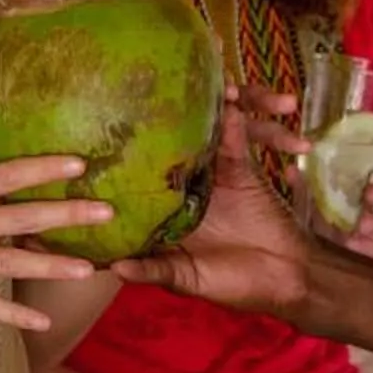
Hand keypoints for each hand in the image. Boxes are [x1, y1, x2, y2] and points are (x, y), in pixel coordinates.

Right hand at [0, 156, 112, 331]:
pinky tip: (41, 322)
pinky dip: (13, 314)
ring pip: (12, 261)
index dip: (43, 170)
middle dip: (66, 215)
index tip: (78, 163)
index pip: (5, 175)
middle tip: (106, 211)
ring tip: (88, 268)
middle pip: (22, 218)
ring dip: (53, 265)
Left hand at [113, 93, 314, 315]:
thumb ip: (155, 269)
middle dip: (140, 122)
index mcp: (163, 210)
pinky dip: (230, 118)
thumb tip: (115, 267)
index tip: (85, 144)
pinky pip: (233, 136)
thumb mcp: (187, 279)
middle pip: (155, 146)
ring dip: (190, 109)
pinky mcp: (240, 165)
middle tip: (117, 94)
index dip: (112, 163)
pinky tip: (224, 100)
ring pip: (193, 132)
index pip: (130, 182)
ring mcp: (209, 171)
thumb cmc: (233, 284)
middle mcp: (181, 184)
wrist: (286, 278)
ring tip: (172, 89)